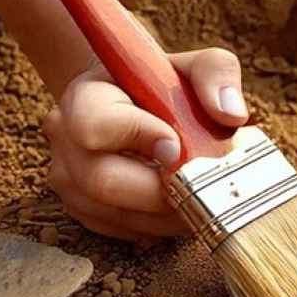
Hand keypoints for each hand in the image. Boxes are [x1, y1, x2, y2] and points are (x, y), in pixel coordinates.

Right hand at [42, 48, 248, 240]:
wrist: (128, 100)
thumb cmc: (160, 84)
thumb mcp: (192, 65)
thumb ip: (215, 74)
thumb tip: (232, 114)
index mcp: (84, 96)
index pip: (96, 125)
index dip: (143, 138)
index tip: (181, 145)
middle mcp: (64, 139)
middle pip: (104, 182)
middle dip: (162, 192)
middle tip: (200, 184)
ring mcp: (68, 178)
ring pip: (115, 215)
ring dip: (165, 215)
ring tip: (200, 197)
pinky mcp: (81, 209)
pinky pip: (120, 231)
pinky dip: (156, 226)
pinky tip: (179, 206)